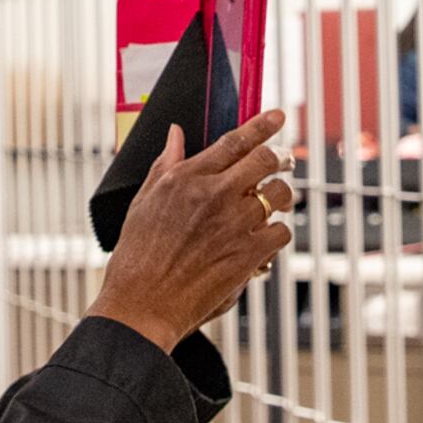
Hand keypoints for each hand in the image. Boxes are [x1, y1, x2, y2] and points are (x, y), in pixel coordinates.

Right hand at [89, 110, 294, 345]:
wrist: (141, 305)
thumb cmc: (137, 257)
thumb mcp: (143, 202)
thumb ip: (165, 164)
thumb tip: (176, 133)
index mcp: (185, 178)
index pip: (233, 141)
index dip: (261, 125)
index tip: (277, 117)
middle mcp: (213, 195)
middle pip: (265, 160)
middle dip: (281, 157)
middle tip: (285, 160)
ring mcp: (234, 224)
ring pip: (279, 195)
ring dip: (282, 197)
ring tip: (276, 203)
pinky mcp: (248, 254)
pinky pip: (281, 232)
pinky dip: (277, 234)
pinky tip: (265, 240)